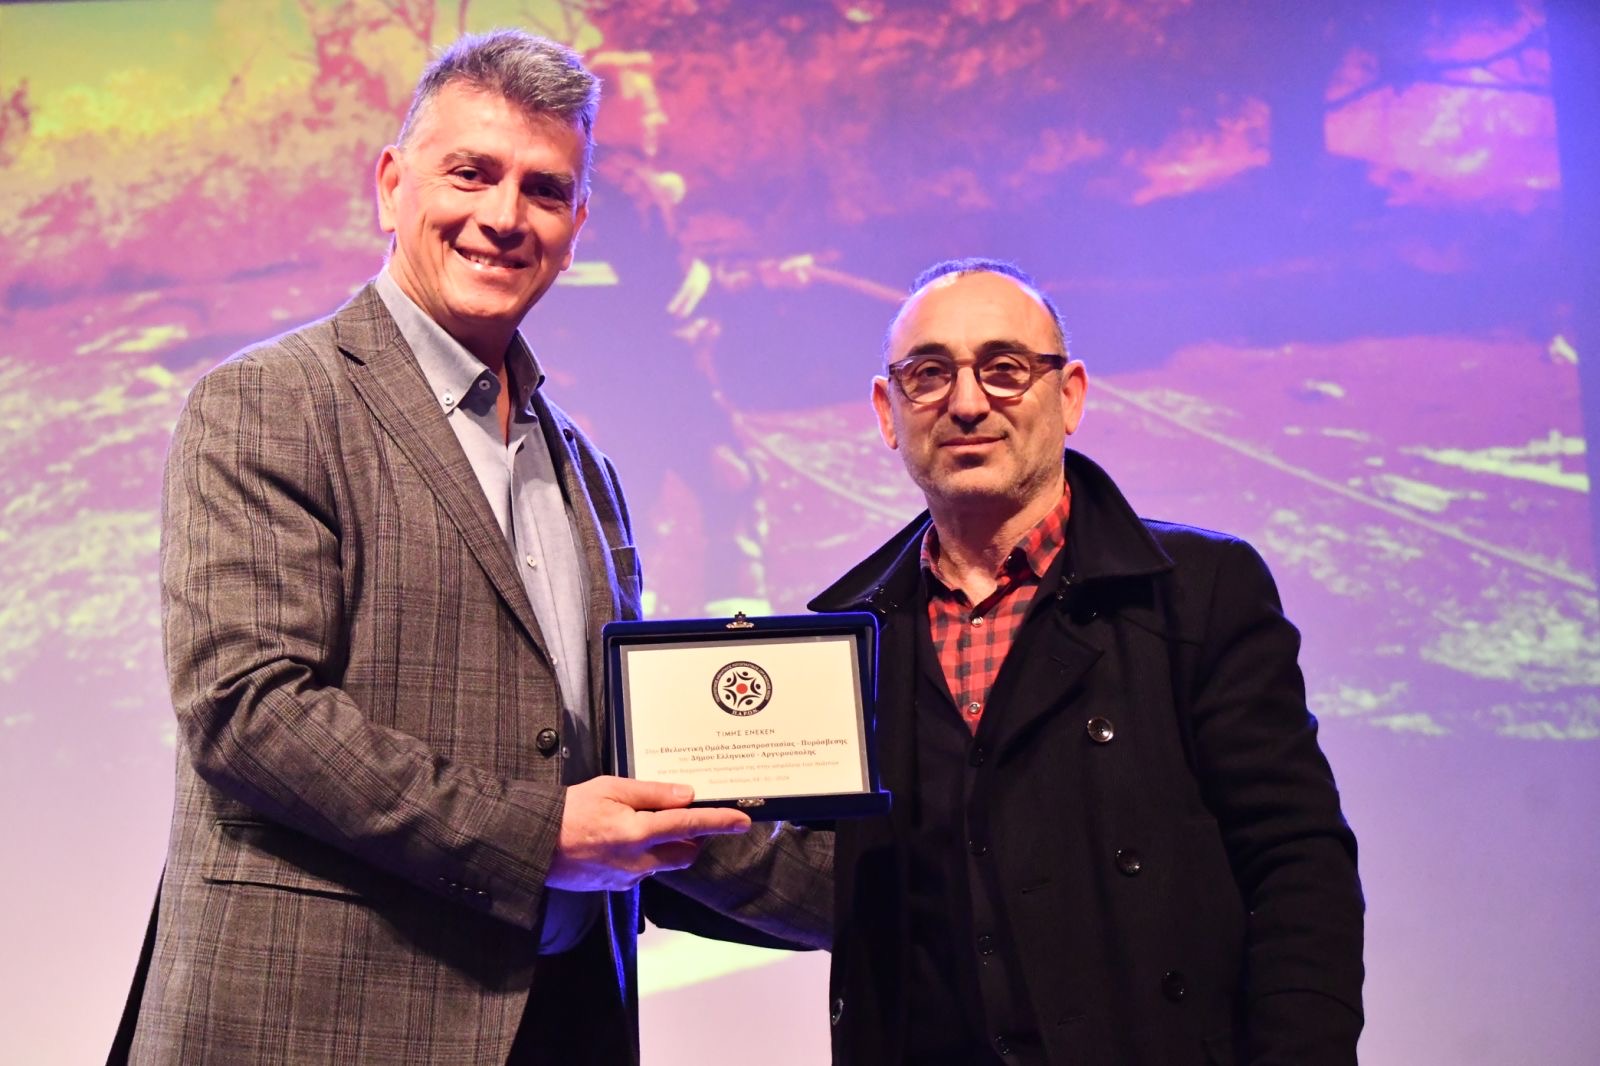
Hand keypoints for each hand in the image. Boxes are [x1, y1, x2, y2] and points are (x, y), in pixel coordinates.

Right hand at [546, 776, 751, 891]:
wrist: (533, 844)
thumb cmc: (569, 810)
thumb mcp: (610, 788)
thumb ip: (651, 793)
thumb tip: (686, 796)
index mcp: (637, 832)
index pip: (689, 826)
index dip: (719, 822)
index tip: (742, 820)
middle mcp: (638, 861)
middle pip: (685, 853)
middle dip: (693, 838)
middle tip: (684, 816)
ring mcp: (627, 878)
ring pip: (664, 863)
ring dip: (667, 846)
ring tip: (644, 822)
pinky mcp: (616, 886)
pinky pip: (643, 870)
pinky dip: (645, 854)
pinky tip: (623, 838)